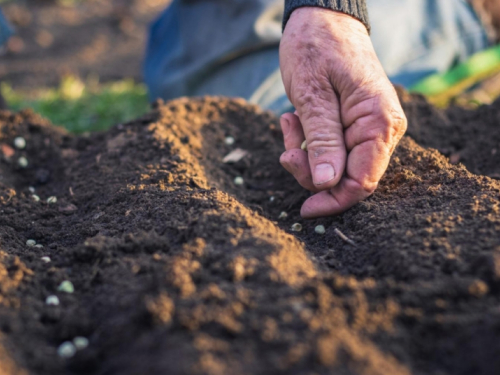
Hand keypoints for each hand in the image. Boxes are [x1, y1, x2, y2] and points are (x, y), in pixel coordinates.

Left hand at [279, 7, 406, 217]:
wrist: (323, 18)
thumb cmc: (316, 48)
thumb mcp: (312, 95)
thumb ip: (323, 141)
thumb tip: (327, 184)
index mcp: (379, 122)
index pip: (362, 181)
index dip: (333, 200)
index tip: (304, 210)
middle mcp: (383, 129)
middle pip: (349, 178)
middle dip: (312, 172)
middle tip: (286, 151)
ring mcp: (371, 128)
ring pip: (337, 167)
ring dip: (307, 154)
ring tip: (289, 122)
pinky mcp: (355, 126)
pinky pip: (332, 150)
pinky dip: (309, 143)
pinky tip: (294, 119)